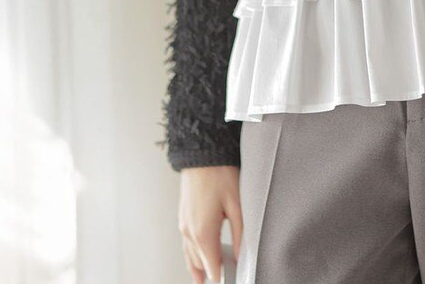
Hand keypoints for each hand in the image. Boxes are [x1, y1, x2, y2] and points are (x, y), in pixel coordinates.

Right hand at [179, 165, 242, 283]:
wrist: (201, 153)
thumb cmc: (219, 173)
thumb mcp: (236, 204)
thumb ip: (240, 233)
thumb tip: (242, 254)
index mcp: (203, 232)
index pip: (211, 267)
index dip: (220, 277)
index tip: (229, 280)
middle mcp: (189, 232)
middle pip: (199, 264)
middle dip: (210, 273)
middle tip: (222, 278)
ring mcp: (183, 224)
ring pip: (189, 255)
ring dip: (198, 267)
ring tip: (205, 278)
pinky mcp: (182, 217)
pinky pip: (185, 244)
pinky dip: (191, 254)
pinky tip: (198, 256)